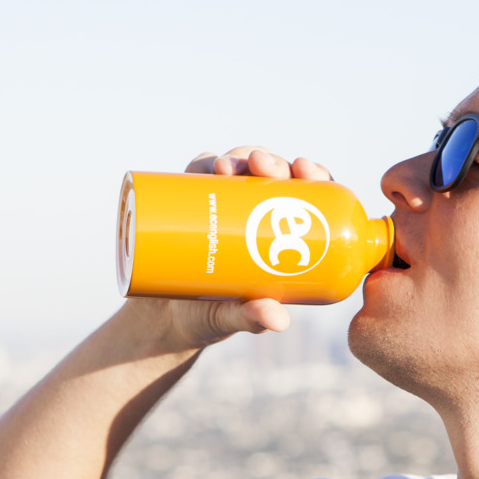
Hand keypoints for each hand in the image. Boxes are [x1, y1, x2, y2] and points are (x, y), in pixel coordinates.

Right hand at [123, 148, 335, 346]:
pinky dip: (209, 162)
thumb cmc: (213, 315)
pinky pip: (203, 172)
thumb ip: (252, 318)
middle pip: (275, 175)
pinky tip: (213, 164)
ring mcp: (224, 202)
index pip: (309, 196)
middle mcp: (257, 211)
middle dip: (273, 163)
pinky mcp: (193, 199)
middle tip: (263, 168)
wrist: (164, 316)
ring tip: (230, 168)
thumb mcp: (234, 317)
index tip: (304, 170)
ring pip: (241, 167)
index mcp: (283, 234)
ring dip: (241, 157)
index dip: (313, 174)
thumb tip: (277, 321)